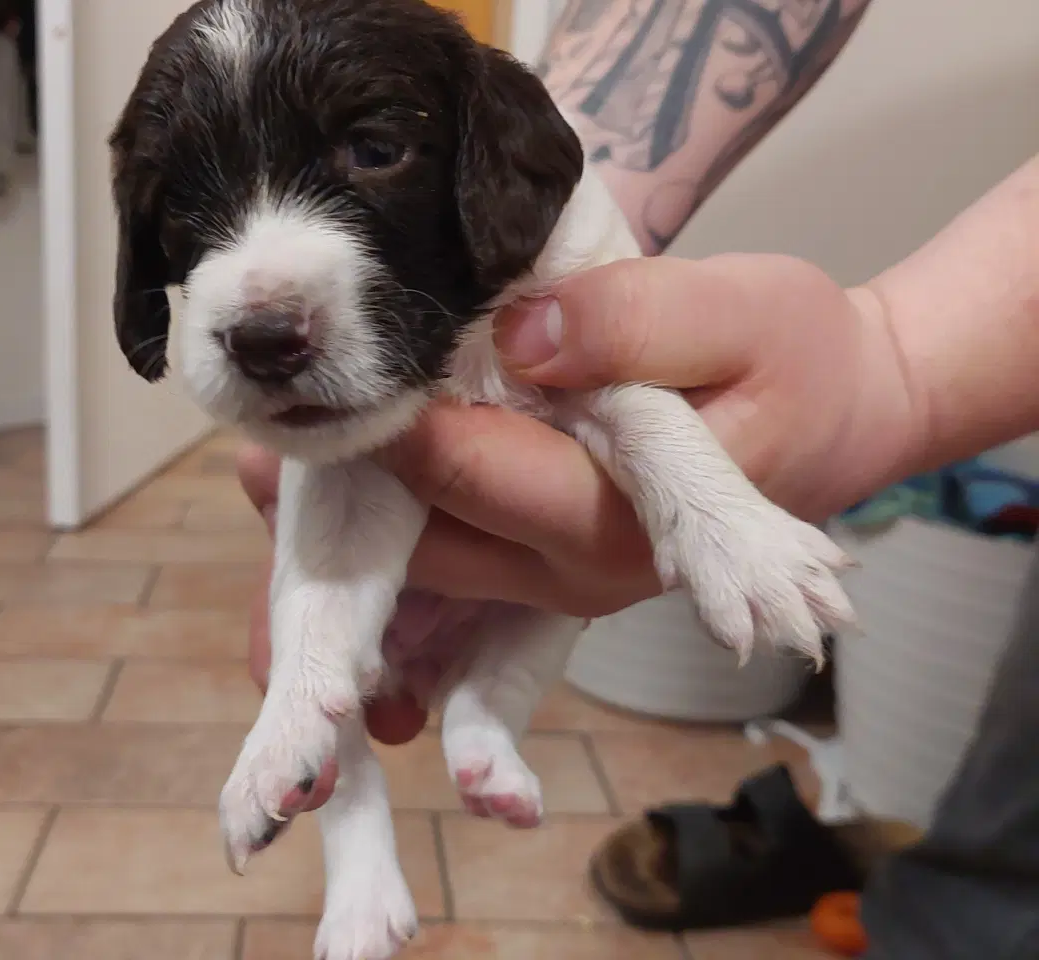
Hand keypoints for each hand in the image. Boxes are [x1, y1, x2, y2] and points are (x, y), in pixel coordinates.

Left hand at [240, 253, 920, 804]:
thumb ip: (636, 324)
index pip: (475, 476)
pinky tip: (335, 490)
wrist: (833, 417)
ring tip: (269, 457)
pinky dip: (386, 533)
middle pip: (426, 541)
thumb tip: (525, 337)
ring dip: (349, 520)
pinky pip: (443, 565)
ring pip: (421, 567)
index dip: (393, 425)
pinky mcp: (539, 568)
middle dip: (343, 487)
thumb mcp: (741, 311)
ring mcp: (555, 584)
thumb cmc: (796, 356)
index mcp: (626, 518)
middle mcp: (579, 575)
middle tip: (253, 436)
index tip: (324, 379)